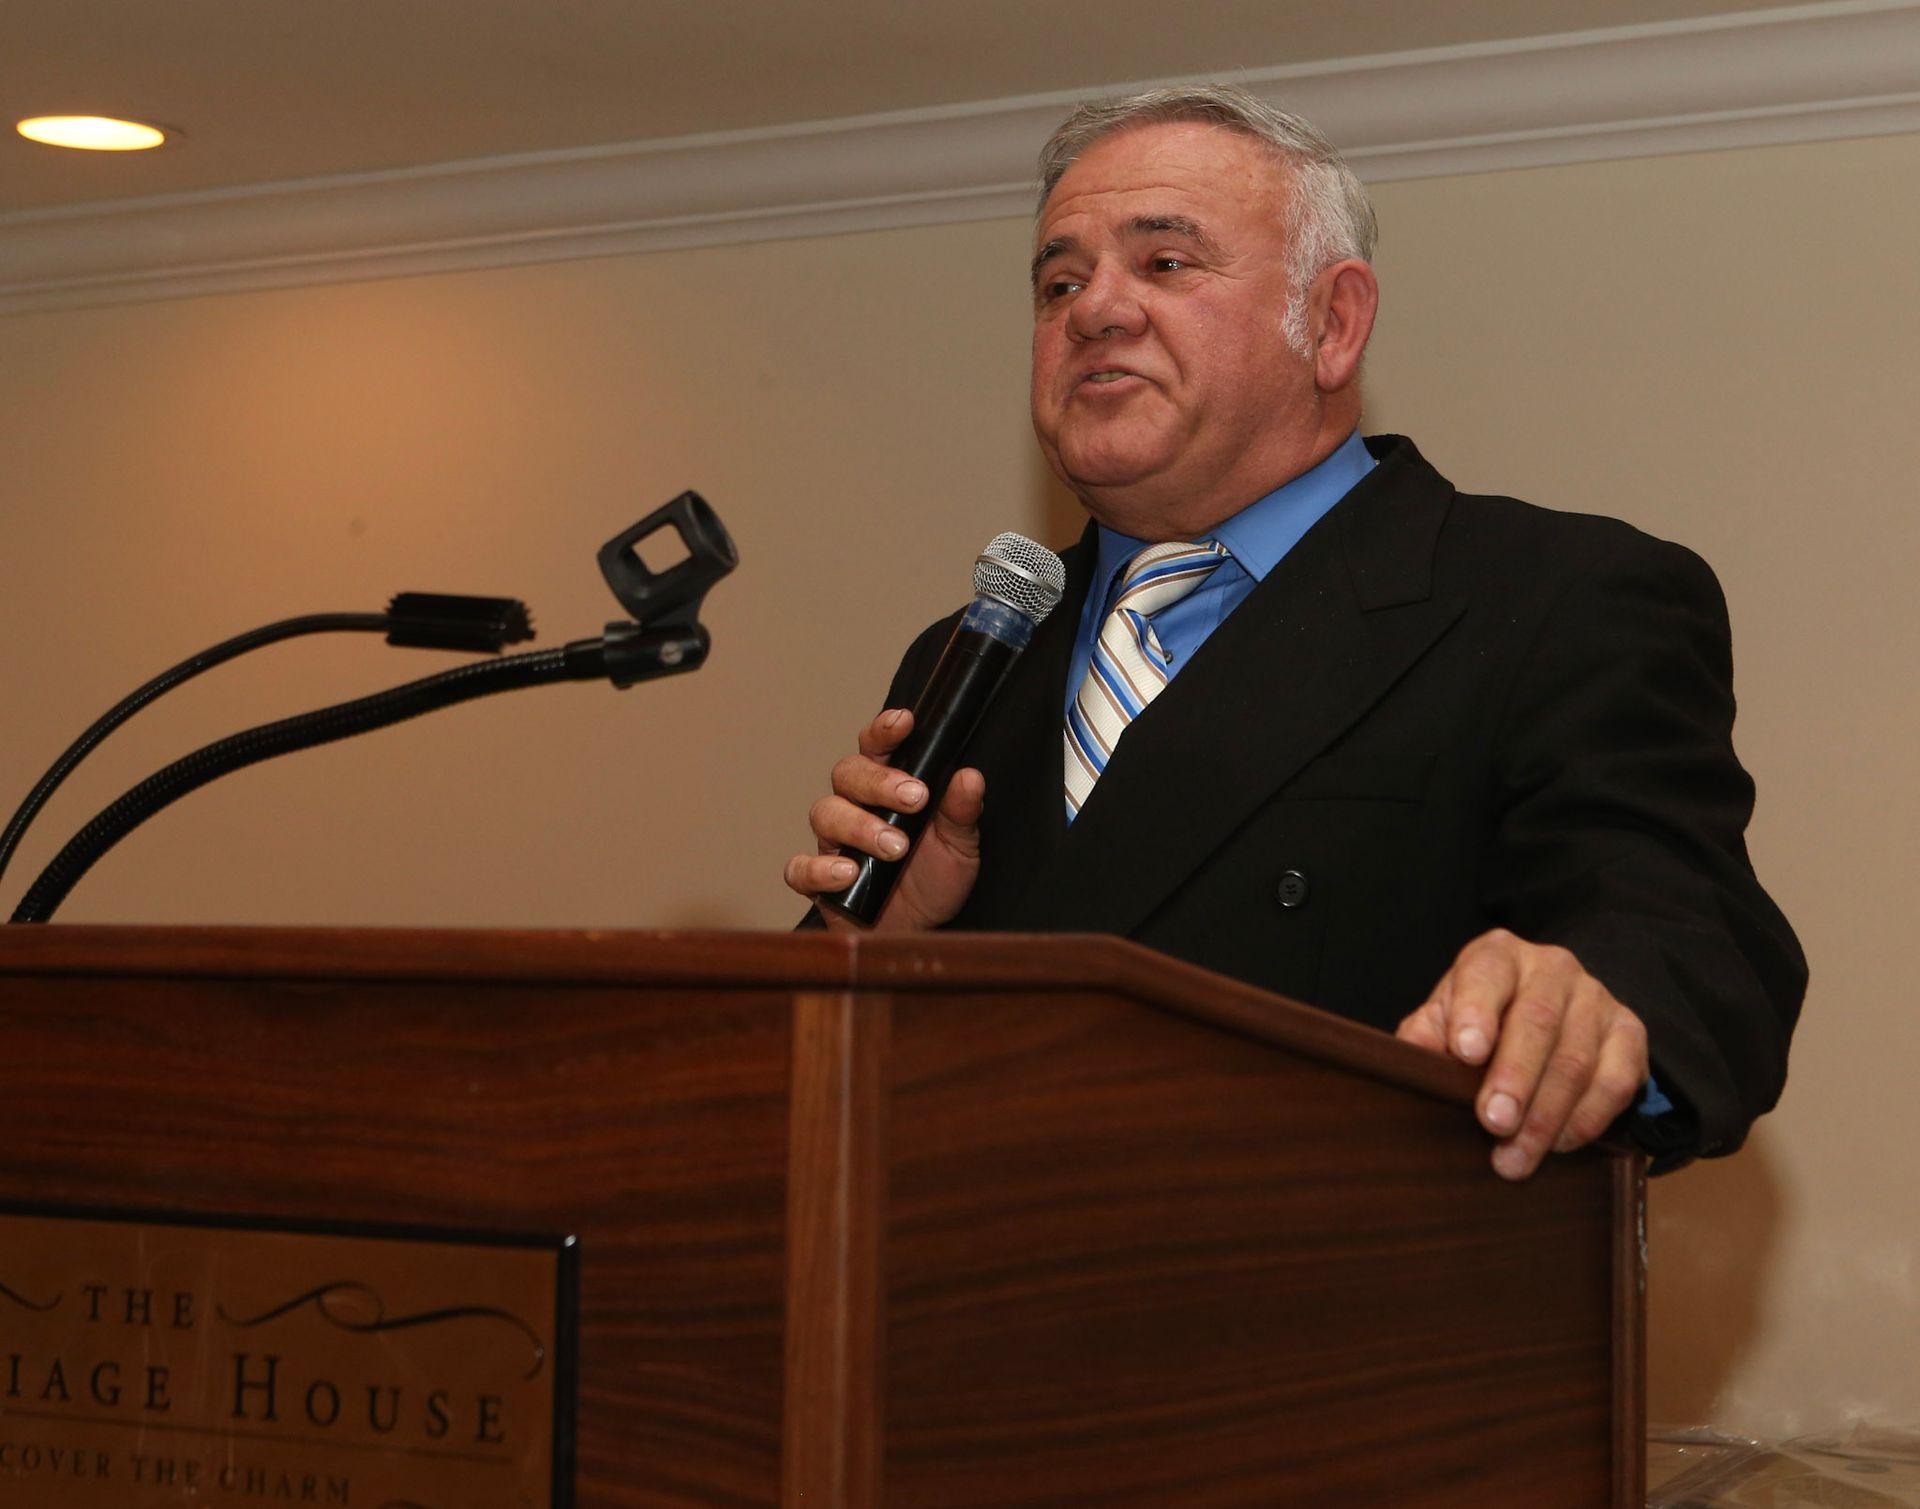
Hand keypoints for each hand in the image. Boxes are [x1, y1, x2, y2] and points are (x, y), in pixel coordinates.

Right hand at [783, 707, 984, 932]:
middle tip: (914, 800)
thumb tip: (969, 776)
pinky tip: (848, 873)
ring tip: (894, 848)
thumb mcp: (960, 845)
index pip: (876, 747)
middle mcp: (855, 807)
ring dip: (860, 826)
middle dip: (879, 782)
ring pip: (825, 814)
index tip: (904, 723)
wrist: (920, 932)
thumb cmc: (933, 880)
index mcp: (887, 788)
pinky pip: (800, 868)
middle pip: (847, 773)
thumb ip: (961, 812)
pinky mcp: (818, 881)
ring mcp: (834, 843)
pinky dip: (818, 869)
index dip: (884, 731)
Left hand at [1396, 929, 1649, 1180]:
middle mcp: (1551, 968)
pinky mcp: (1629, 1033)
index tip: (1466, 1053)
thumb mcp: (1443, 1021)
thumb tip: (1403, 1068)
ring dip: (1547, 1115)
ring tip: (1517, 1156)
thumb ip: (1423, 1039)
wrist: (1550, 1017)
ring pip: (1577, 1058)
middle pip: (1537, 1021)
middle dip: (1514, 1079)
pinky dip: (1588, 1119)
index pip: (1486, 973)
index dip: (1476, 1011)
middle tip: (1494, 1123)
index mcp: (1497, 956)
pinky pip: (1617, 1080)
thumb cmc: (1481, 1023)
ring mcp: (1596, 998)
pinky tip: (1561, 1145)